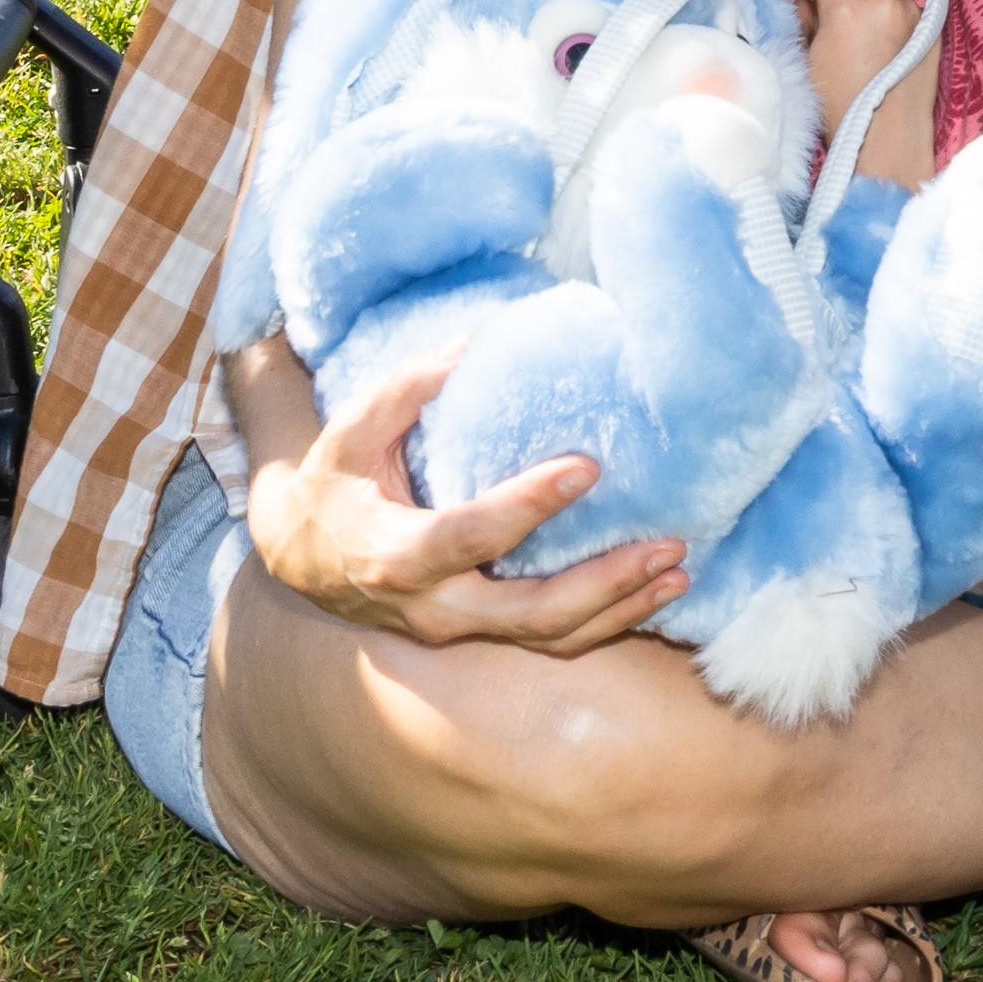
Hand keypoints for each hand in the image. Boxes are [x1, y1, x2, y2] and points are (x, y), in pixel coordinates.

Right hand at [242, 347, 685, 653]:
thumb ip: (405, 389)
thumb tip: (471, 341)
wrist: (303, 559)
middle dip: (603, 584)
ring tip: (679, 573)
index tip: (587, 466)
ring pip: (548, 638)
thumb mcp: (349, 433)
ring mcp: (459, 629)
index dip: (528, 506)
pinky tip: (656, 594)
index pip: (470, 536)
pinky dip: (608, 622)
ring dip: (620, 609)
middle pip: (527, 615)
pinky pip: (549, 640)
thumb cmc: (335, 483)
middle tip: (667, 546)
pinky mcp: (481, 633)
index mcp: (394, 553)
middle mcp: (432, 606)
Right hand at [789, 0, 927, 138]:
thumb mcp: (808, 58)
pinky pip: (908, 2)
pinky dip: (895, 7)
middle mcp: (883, 1)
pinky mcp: (932, 24)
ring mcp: (912, 11)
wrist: (888, 140)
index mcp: (846, 8)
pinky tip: (887, 32)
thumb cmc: (838, 106)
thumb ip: (807, 16)